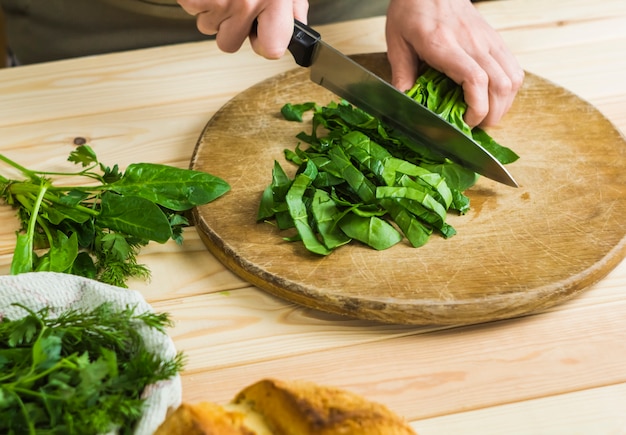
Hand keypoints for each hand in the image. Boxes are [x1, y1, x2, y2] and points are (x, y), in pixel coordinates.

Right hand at [177, 0, 308, 58]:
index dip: (264, 44)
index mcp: (275, 1)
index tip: (262, 33)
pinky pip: (192, 9)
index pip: (271, 51)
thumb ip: (294, 7)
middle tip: (236, 2)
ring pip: (208, 28)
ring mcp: (219, 1)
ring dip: (212, 10)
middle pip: (229, 44)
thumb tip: (299, 28)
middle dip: (230, 28)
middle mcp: (246, 3)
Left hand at [385, 0, 523, 126]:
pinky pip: (513, 68)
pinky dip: (509, 89)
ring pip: (512, 78)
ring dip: (503, 104)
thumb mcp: (397, 42)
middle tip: (474, 126)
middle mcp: (473, 43)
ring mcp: (488, 40)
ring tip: (486, 116)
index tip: (465, 122)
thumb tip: (404, 102)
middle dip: (491, 114)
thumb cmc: (412, 11)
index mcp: (445, 45)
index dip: (477, 108)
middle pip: (500, 85)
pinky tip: (494, 98)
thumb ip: (401, 73)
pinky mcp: (495, 39)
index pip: (476, 80)